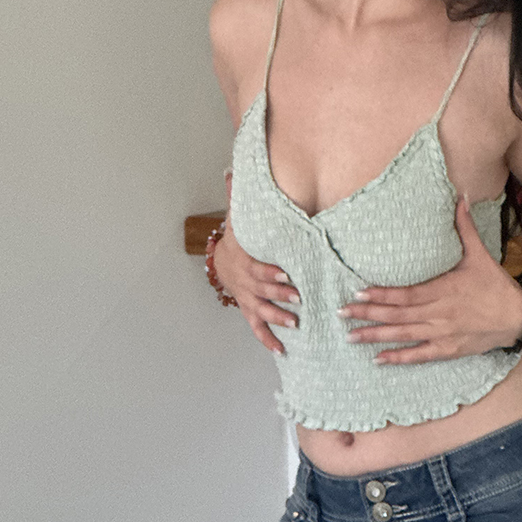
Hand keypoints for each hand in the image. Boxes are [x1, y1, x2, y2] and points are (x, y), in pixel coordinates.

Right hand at [216, 177, 298, 355]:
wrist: (223, 261)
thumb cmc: (239, 238)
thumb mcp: (237, 217)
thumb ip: (237, 198)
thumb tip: (231, 171)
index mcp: (244, 259)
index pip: (257, 267)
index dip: (270, 272)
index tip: (287, 274)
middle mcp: (245, 282)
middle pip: (262, 290)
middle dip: (279, 295)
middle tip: (299, 299)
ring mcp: (247, 298)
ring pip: (261, 310)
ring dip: (277, 318)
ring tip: (295, 324)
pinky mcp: (250, 310)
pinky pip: (257, 327)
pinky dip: (267, 339)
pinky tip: (282, 350)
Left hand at [338, 197, 521, 364]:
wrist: (518, 317)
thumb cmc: (495, 285)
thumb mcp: (479, 254)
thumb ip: (465, 227)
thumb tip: (461, 197)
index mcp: (444, 290)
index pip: (406, 295)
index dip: (381, 294)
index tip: (358, 292)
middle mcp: (440, 314)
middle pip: (398, 316)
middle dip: (368, 314)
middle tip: (342, 313)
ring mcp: (443, 334)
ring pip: (404, 335)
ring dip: (376, 337)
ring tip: (350, 337)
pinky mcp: (448, 349)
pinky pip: (420, 354)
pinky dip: (399, 357)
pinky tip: (379, 359)